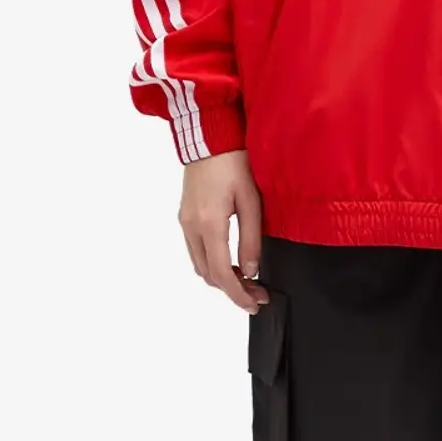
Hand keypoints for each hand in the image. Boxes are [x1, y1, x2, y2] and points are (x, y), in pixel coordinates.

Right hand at [179, 150, 267, 313]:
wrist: (208, 136)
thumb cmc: (233, 162)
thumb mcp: (251, 201)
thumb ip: (251, 239)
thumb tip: (250, 270)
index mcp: (209, 223)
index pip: (221, 273)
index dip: (238, 294)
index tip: (254, 304)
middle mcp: (191, 226)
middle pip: (208, 274)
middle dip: (232, 290)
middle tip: (257, 295)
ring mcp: (185, 221)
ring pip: (200, 265)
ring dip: (221, 278)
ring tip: (247, 280)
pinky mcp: (185, 216)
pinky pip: (196, 250)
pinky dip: (212, 263)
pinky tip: (231, 261)